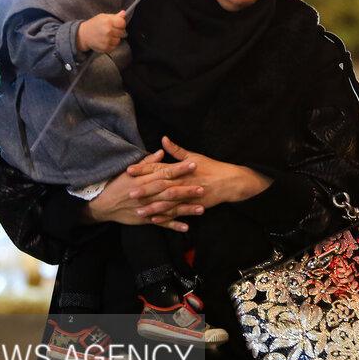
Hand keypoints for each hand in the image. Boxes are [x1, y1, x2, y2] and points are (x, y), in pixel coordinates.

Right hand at [77, 11, 126, 52]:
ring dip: (115, 39)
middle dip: (119, 31)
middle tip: (112, 30)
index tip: (118, 24)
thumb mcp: (103, 17)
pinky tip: (106, 41)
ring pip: (118, 40)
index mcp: (108, 21)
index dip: (121, 24)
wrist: (83, 34)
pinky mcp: (106, 47)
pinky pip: (114, 47)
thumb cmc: (94, 24)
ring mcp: (107, 40)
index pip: (122, 23)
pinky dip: (111, 44)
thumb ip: (115, 16)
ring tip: (108, 36)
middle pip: (122, 32)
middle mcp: (108, 31)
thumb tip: (124, 13)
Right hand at [88, 150, 197, 230]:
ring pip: (169, 208)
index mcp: (144, 180)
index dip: (179, 169)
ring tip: (201, 209)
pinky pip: (162, 223)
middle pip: (169, 191)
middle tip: (202, 187)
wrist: (102, 204)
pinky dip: (173, 225)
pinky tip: (186, 227)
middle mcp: (147, 194)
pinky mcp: (145, 219)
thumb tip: (161, 152)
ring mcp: (147, 208)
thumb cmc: (117, 184)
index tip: (193, 164)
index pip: (165, 173)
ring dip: (185, 209)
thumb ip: (147, 162)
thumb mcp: (130, 171)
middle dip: (186, 189)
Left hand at [128, 136, 270, 210]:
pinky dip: (166, 216)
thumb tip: (163, 138)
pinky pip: (177, 212)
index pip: (159, 167)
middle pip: (160, 185)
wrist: (229, 181)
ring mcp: (188, 194)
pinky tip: (155, 220)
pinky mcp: (192, 205)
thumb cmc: (210, 167)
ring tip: (139, 211)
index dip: (143, 169)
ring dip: (153, 207)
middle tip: (129, 193)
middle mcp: (182, 181)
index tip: (129, 170)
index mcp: (180, 168)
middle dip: (144, 189)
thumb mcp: (193, 156)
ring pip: (168, 202)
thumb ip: (176, 150)